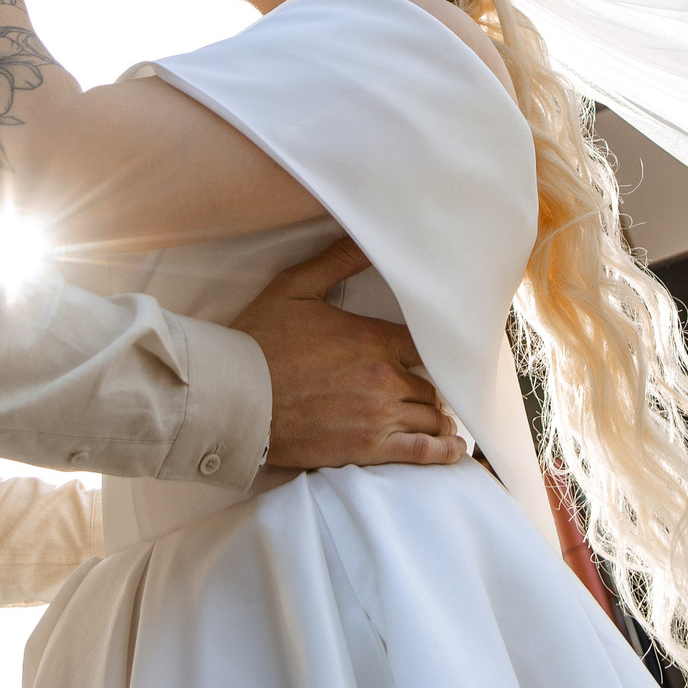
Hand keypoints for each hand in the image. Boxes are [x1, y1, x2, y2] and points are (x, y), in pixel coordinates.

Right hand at [233, 238, 464, 469]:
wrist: (235, 396)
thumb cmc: (261, 339)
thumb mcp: (296, 286)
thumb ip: (339, 260)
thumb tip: (369, 236)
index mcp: (374, 339)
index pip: (426, 345)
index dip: (433, 350)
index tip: (437, 354)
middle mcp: (384, 378)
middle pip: (429, 383)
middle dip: (428, 385)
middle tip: (426, 388)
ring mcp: (377, 416)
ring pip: (429, 416)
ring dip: (435, 415)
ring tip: (439, 417)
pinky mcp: (366, 448)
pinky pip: (420, 451)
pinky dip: (441, 450)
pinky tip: (452, 448)